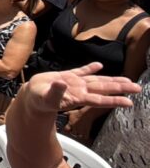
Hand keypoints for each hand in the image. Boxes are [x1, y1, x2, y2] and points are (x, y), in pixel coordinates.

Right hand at [18, 62, 140, 116]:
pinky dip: (91, 68)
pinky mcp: (66, 76)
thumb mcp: (46, 97)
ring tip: (127, 80)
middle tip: (137, 88)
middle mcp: (79, 90)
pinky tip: (99, 65)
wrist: (30, 97)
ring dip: (112, 80)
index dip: (114, 99)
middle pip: (103, 89)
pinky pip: (81, 71)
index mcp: (76, 97)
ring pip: (97, 81)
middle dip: (120, 88)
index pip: (99, 99)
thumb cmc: (38, 101)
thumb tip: (62, 83)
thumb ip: (55, 91)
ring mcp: (74, 83)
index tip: (129, 101)